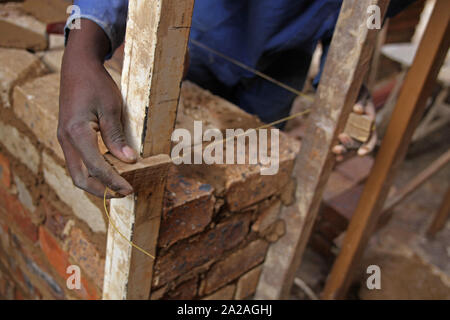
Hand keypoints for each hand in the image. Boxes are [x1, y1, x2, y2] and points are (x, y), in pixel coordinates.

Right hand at [57, 19, 135, 197]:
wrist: (77, 67)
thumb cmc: (96, 84)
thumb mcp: (111, 108)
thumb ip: (116, 137)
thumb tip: (128, 160)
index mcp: (77, 133)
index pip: (96, 167)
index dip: (113, 182)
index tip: (129, 190)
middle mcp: (66, 140)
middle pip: (80, 177)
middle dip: (101, 190)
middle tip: (124, 192)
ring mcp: (64, 139)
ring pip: (77, 171)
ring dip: (96, 182)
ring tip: (118, 185)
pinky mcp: (68, 137)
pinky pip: (78, 161)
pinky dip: (92, 171)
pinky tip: (109, 170)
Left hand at [332, 85, 376, 160]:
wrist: (348, 88)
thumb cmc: (358, 91)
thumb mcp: (361, 93)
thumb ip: (360, 101)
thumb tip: (357, 110)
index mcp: (369, 122)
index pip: (371, 138)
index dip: (367, 147)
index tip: (360, 153)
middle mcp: (362, 130)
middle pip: (358, 144)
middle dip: (349, 146)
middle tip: (338, 144)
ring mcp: (352, 132)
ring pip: (350, 145)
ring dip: (343, 149)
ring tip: (335, 149)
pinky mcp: (343, 130)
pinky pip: (342, 142)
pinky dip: (339, 151)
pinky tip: (334, 156)